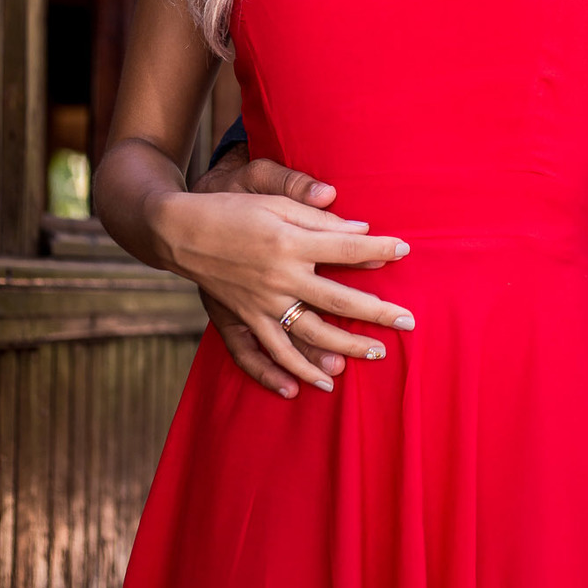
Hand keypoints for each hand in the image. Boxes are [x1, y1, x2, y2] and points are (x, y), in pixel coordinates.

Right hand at [153, 171, 415, 396]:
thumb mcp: (275, 201)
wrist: (179, 231)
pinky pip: (267, 354)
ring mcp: (260, 304)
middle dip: (377, 313)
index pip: (346, 248)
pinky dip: (287, 373)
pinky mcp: (242, 320)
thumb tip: (360, 228)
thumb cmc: (232, 209)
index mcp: (290, 243)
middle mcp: (279, 278)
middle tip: (408, 323)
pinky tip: (309, 387)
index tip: (405, 250)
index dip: (379, 248)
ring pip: (310, 335)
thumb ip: (317, 218)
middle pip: (338, 301)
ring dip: (344, 348)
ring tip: (375, 356)